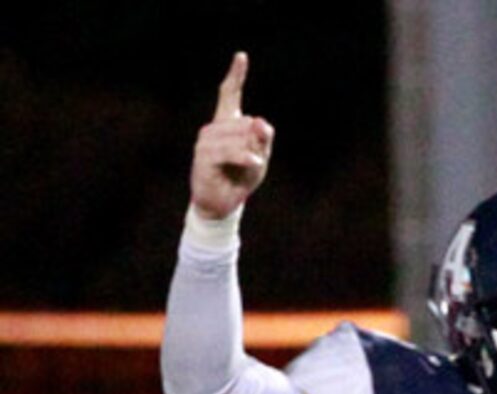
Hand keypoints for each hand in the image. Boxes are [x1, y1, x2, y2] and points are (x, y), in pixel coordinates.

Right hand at [191, 53, 272, 220]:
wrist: (222, 203)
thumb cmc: (240, 178)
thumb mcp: (259, 159)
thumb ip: (262, 140)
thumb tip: (260, 121)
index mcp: (227, 124)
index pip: (230, 95)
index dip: (236, 76)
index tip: (241, 56)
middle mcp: (213, 128)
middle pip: (245, 123)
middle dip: (257, 143)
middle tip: (253, 161)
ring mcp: (206, 141)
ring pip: (238, 138)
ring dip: (250, 153)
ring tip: (249, 167)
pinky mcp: (204, 156)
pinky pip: (229, 152)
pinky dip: (244, 157)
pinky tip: (253, 162)